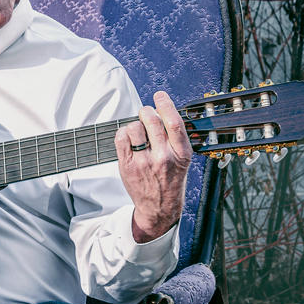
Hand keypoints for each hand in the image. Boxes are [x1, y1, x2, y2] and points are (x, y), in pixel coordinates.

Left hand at [116, 90, 192, 243]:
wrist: (159, 208)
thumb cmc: (171, 181)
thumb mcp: (183, 160)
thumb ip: (176, 139)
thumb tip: (163, 112)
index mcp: (181, 154)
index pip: (174, 122)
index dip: (166, 104)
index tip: (160, 96)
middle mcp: (163, 157)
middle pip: (152, 121)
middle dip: (147, 111)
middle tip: (146, 113)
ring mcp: (144, 162)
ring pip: (134, 127)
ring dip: (135, 124)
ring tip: (139, 132)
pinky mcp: (128, 166)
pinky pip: (121, 138)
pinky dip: (123, 133)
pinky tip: (129, 138)